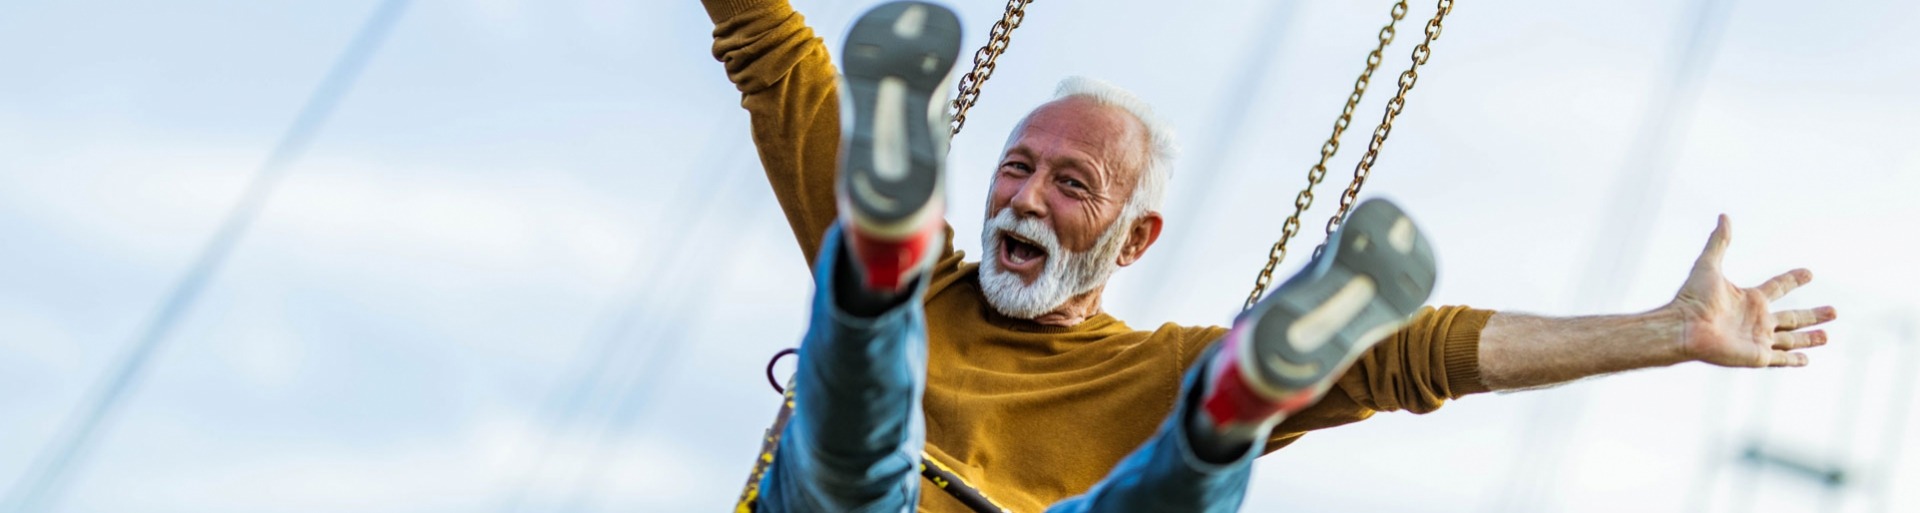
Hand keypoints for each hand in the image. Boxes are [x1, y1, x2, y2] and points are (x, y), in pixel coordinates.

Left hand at [1667, 215, 1836, 367]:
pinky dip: (1794, 360)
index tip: (1809, 273)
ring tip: (1827, 336)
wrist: (1684, 327)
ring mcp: (1758, 339)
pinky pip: (1781, 359)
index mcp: (1750, 298)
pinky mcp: (1757, 356)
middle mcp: (1757, 319)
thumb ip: (1719, 242)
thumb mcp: (1708, 265)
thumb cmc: (1693, 298)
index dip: (1793, 279)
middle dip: (1813, 315)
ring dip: (1809, 338)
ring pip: (1791, 339)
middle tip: (1834, 311)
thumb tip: (1724, 216)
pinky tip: (1807, 360)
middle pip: (1792, 316)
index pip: (1779, 287)